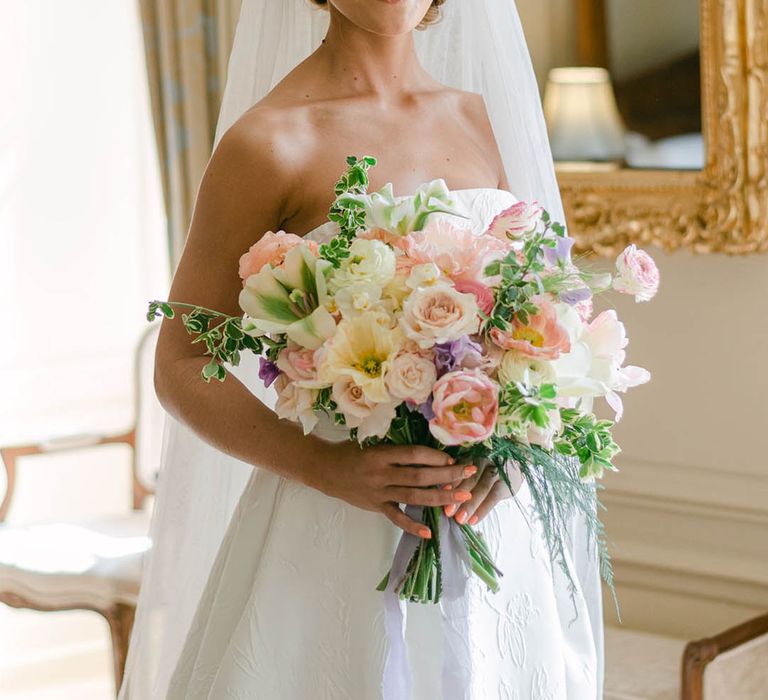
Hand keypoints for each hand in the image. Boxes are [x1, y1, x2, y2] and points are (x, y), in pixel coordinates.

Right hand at [314, 441, 477, 538]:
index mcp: (381, 454)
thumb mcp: (372, 444)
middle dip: (447, 474)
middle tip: (469, 473)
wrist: (325, 469)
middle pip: (419, 476)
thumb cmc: (352, 452)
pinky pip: (396, 518)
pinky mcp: (375, 506)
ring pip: (414, 496)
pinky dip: (412, 525)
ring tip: (462, 497)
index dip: (435, 456)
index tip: (452, 457)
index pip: (413, 454)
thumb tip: (428, 454)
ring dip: (440, 497)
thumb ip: (396, 451)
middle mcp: (381, 474)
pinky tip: (428, 532)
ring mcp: (378, 492)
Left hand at [443, 461, 515, 525]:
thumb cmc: (483, 470)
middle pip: (470, 478)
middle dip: (458, 496)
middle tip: (448, 511)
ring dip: (470, 505)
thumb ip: (458, 476)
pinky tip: (473, 521)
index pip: (460, 466)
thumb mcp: (471, 467)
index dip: (452, 479)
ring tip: (460, 520)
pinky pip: (494, 497)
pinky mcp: (507, 483)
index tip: (441, 492)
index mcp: (472, 454)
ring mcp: (497, 470)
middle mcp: (485, 459)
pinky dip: (483, 510)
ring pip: (482, 488)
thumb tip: (440, 494)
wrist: (511, 468)